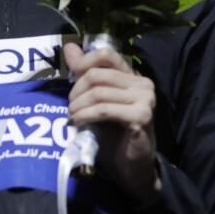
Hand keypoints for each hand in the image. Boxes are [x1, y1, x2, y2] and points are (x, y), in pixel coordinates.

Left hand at [63, 42, 160, 204]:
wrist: (132, 167)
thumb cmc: (115, 134)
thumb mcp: (98, 101)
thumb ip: (86, 74)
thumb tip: (69, 46)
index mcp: (133, 76)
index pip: (106, 54)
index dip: (84, 61)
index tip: (72, 76)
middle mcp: (142, 84)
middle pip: (97, 74)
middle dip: (76, 90)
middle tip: (70, 106)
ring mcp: (145, 100)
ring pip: (98, 92)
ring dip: (78, 106)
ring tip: (73, 116)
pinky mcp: (141, 117)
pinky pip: (104, 110)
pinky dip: (86, 116)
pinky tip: (79, 123)